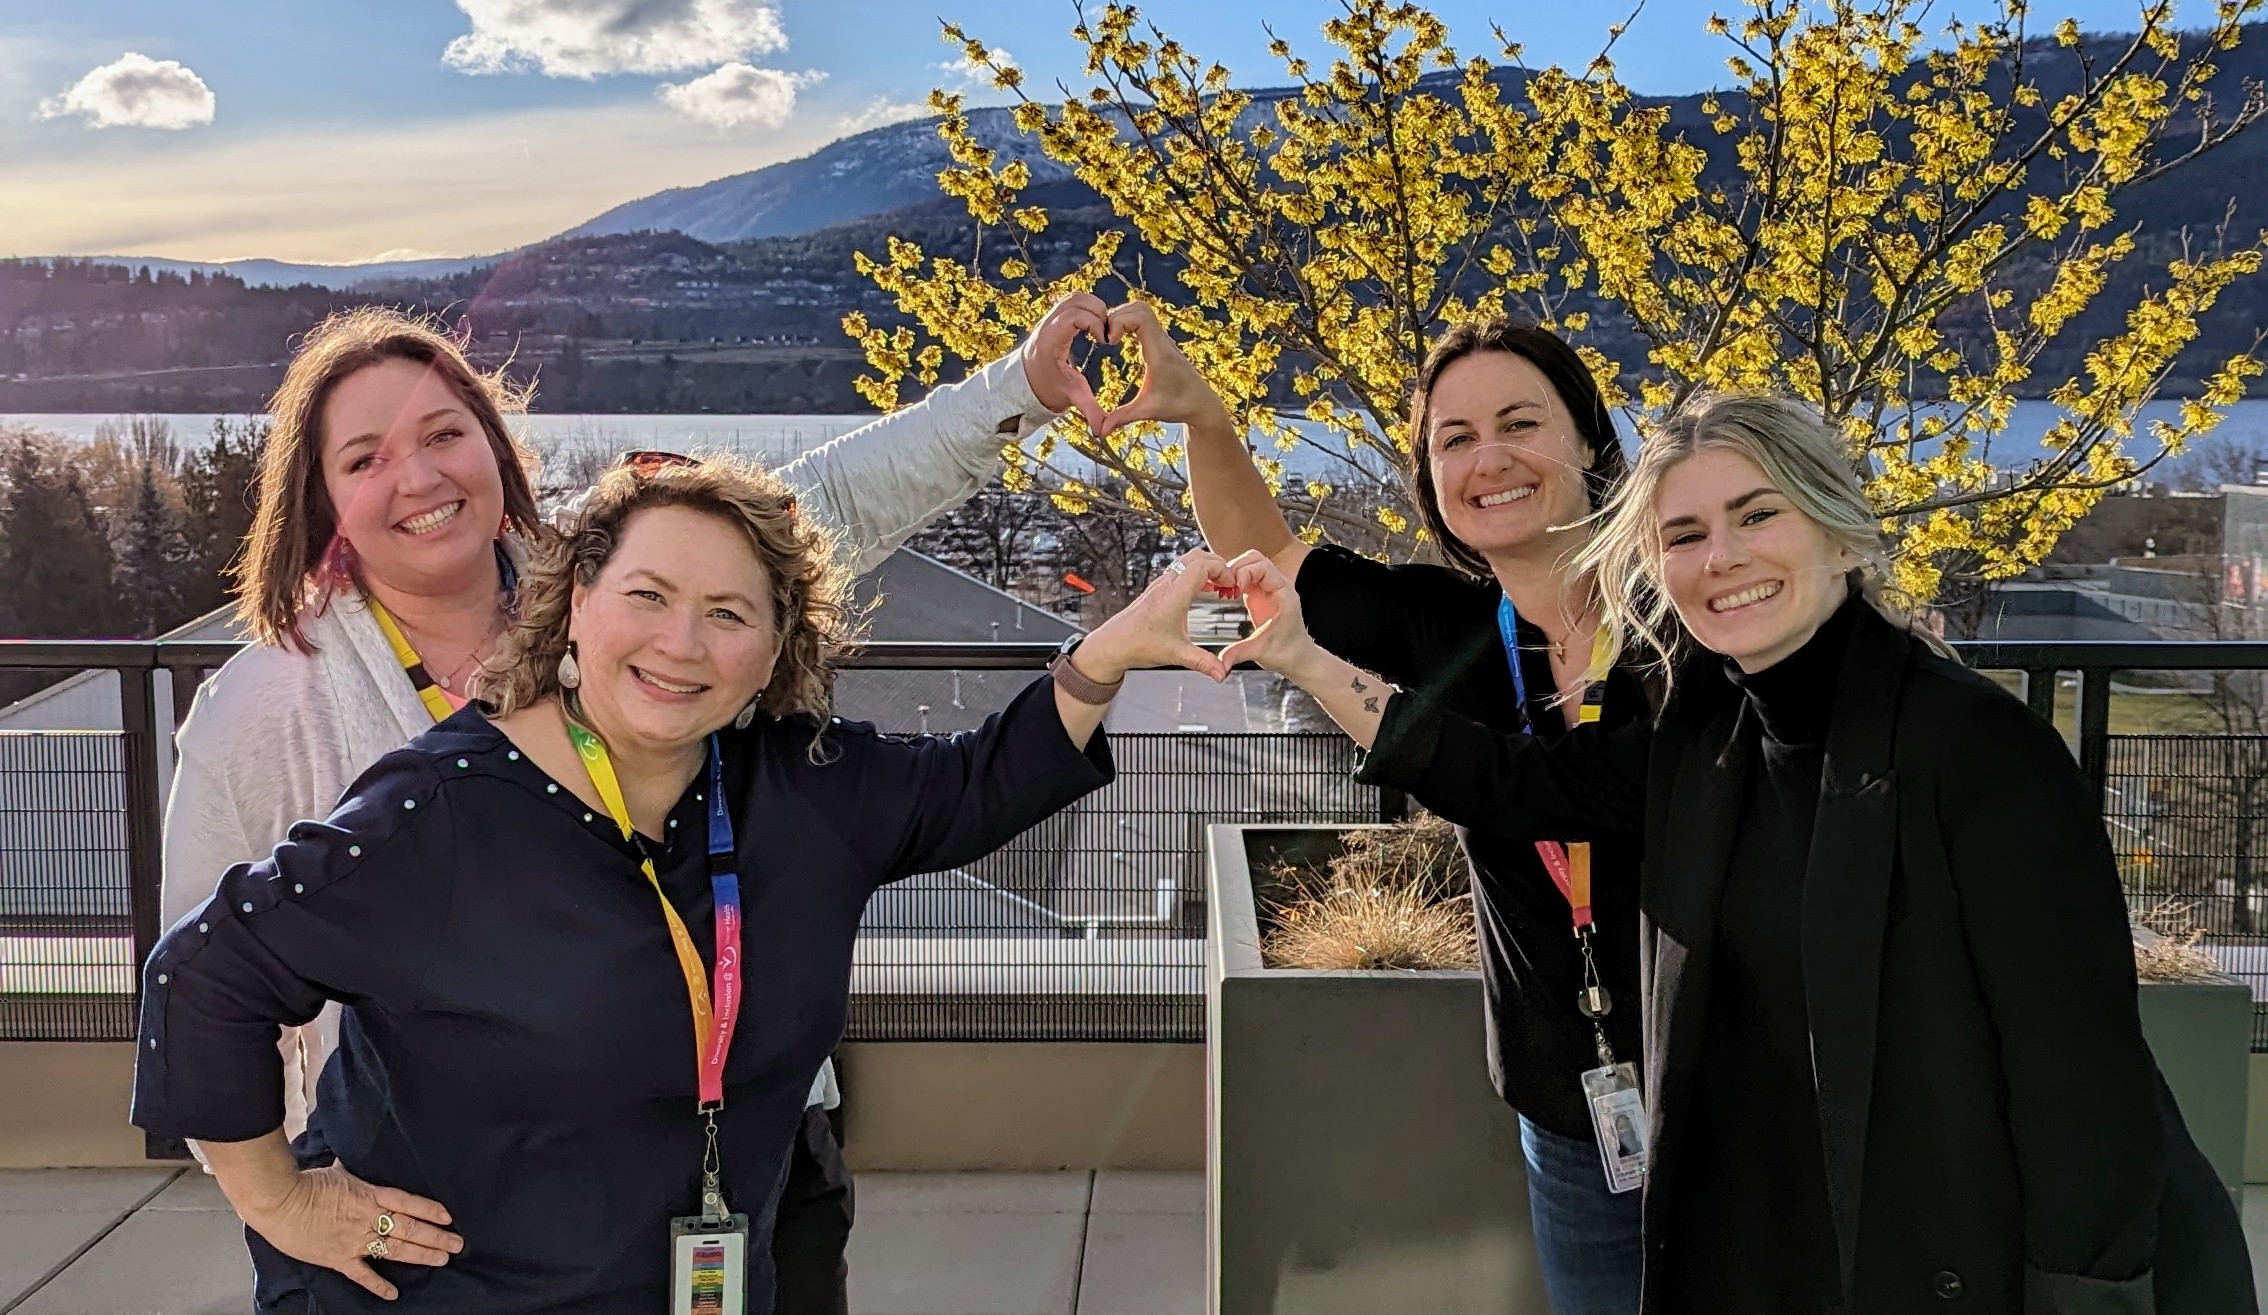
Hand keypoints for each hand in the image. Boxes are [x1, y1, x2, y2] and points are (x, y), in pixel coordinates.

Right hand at [239, 1162, 460, 1300]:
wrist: (279, 1202)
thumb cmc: (306, 1183)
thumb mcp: (338, 1172)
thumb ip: (353, 1173)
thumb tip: (356, 1161)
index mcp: (369, 1194)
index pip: (408, 1202)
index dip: (430, 1210)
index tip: (449, 1217)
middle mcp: (368, 1218)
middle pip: (409, 1228)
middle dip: (436, 1237)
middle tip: (457, 1244)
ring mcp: (355, 1240)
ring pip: (395, 1249)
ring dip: (421, 1255)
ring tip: (442, 1259)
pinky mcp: (339, 1258)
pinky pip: (362, 1274)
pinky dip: (378, 1284)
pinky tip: (393, 1293)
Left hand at [1019, 292, 1109, 432]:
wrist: (1024, 382)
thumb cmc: (1046, 388)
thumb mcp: (1069, 397)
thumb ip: (1087, 410)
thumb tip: (1101, 432)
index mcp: (1050, 341)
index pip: (1074, 316)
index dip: (1094, 323)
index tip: (1104, 340)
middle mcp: (1048, 324)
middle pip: (1076, 300)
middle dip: (1098, 311)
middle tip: (1107, 332)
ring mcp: (1050, 318)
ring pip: (1075, 297)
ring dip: (1094, 307)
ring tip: (1104, 327)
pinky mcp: (1054, 317)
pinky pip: (1073, 301)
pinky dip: (1088, 307)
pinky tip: (1097, 325)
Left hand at [1076, 549, 1235, 683]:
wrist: (1113, 644)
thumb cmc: (1139, 645)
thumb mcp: (1176, 654)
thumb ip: (1203, 662)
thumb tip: (1221, 673)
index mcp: (1174, 594)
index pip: (1203, 565)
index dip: (1222, 570)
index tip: (1232, 584)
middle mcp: (1167, 584)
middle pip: (1197, 555)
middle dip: (1218, 564)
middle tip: (1229, 581)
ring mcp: (1160, 585)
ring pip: (1187, 561)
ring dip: (1206, 568)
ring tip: (1219, 586)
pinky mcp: (1157, 590)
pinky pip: (1180, 571)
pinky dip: (1195, 574)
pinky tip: (1201, 591)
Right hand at [1097, 301, 1233, 435]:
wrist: (1202, 404)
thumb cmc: (1177, 406)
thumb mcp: (1147, 412)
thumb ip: (1122, 418)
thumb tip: (1099, 432)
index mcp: (1159, 352)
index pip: (1141, 318)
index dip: (1120, 322)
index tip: (1109, 342)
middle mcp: (1162, 341)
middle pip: (1139, 307)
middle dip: (1117, 316)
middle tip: (1106, 338)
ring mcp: (1163, 339)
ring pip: (1142, 310)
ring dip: (1122, 317)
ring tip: (1111, 338)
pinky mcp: (1161, 342)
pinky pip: (1144, 319)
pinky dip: (1128, 322)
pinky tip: (1119, 340)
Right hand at [1216, 549, 1322, 676]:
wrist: (1297, 658)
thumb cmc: (1288, 653)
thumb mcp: (1261, 652)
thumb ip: (1240, 653)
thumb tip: (1221, 661)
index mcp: (1284, 594)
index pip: (1264, 567)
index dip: (1245, 573)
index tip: (1234, 588)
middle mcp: (1277, 587)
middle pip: (1255, 559)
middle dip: (1236, 568)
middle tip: (1224, 586)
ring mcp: (1268, 588)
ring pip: (1249, 564)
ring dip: (1233, 572)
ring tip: (1223, 590)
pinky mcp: (1259, 593)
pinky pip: (1245, 576)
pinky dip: (1233, 579)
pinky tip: (1225, 593)